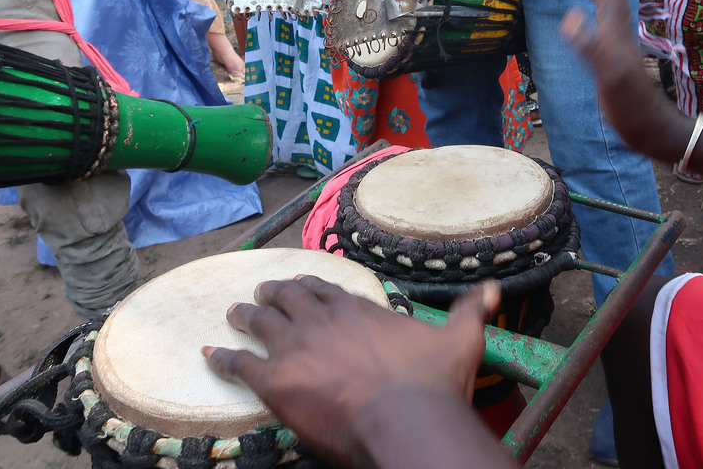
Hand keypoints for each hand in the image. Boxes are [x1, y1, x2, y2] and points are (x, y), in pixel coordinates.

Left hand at [203, 276, 499, 466]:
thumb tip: (493, 288)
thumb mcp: (460, 339)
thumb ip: (472, 311)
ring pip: (259, 322)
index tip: (299, 284)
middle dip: (273, 293)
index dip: (310, 287)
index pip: (325, 289)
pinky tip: (209, 354)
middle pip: (288, 297)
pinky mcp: (274, 380)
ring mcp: (295, 347)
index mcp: (358, 309)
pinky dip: (221, 358)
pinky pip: (238, 364)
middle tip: (261, 292)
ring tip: (234, 313)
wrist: (403, 419)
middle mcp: (322, 319)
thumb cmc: (431, 383)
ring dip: (246, 315)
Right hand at [559, 0, 685, 161]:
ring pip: (611, 12)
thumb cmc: (632, 109)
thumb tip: (570, 15)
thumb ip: (590, 47)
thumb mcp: (609, 78)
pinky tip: (589, 26)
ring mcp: (621, 51)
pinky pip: (607, 30)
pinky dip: (596, 18)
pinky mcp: (619, 65)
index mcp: (616, 37)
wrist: (655, 131)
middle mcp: (621, 39)